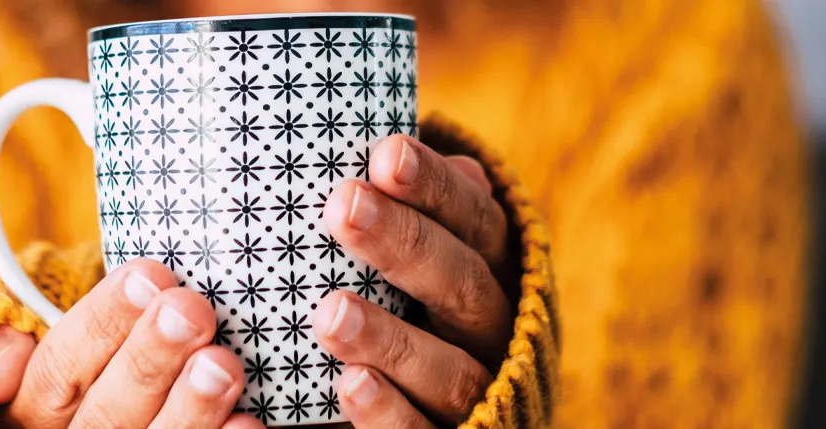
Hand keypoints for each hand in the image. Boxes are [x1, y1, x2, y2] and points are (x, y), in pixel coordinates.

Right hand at [0, 259, 263, 428]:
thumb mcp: (39, 347)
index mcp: (31, 411)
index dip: (102, 323)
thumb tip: (9, 352)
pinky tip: (247, 422)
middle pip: (105, 414)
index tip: (149, 276)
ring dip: (190, 408)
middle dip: (148, 361)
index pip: (57, 370)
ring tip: (222, 363)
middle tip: (190, 312)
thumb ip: (3, 341)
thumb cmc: (88, 368)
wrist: (120, 412)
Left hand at [313, 134, 515, 427]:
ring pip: (450, 369)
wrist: (446, 404)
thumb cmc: (401, 296)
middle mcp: (496, 327)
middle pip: (463, 284)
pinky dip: (390, 412)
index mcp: (489, 263)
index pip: (473, 217)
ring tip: (329, 312)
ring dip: (390, 339)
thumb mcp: (408, 246)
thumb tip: (420, 154)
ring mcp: (481, 392)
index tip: (385, 155)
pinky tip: (349, 385)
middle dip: (405, 245)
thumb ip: (406, 205)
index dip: (434, 187)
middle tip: (343, 207)